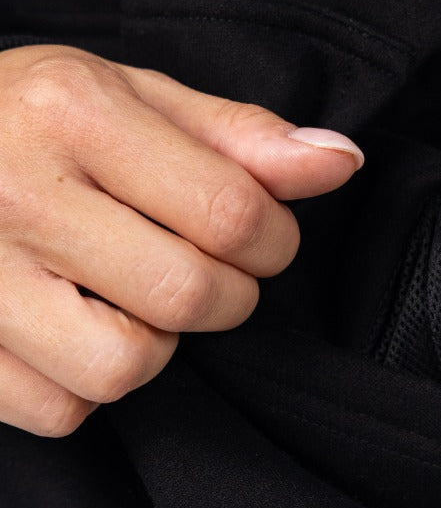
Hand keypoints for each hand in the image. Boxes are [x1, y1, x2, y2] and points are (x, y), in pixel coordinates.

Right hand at [0, 45, 364, 435]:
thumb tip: (341, 161)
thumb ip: (238, 136)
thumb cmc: (25, 122)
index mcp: (69, 112)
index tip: (259, 238)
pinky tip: (70, 331)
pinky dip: (85, 387)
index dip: (274, 241)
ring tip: (127, 300)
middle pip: (187, 295)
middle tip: (200, 270)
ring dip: (152, 345)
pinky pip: (63, 411)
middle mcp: (15, 194)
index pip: (231, 213)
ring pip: (124, 368)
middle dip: (225, 296)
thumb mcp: (127, 96)